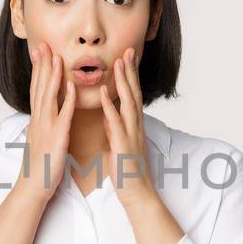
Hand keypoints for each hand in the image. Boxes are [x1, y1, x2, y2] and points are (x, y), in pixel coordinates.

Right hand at [16, 41, 75, 201]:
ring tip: (57, 57)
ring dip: (53, 75)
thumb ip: (42, 125)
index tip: (40, 52)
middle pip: (40, 87)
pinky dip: (67, 99)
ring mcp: (47, 127)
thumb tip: (42, 115)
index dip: (38, 70)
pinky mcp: (57, 137)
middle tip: (43, 45)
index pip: (36, 89)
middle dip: (42, 65)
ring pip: (49, 96)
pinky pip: (63, 115)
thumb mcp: (40, 140)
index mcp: (37, 120)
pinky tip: (71, 85)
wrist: (33, 187)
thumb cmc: (39, 167)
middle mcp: (39, 120)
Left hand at [98, 47, 158, 208]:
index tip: (127, 58)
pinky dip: (110, 104)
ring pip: (128, 101)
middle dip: (130, 70)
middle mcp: (135, 126)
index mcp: (133, 126)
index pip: (133, 95)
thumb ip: (114, 129)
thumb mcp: (119, 145)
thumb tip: (108, 117)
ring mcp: (131, 133)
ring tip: (118, 62)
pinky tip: (104, 90)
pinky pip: (115, 120)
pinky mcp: (123, 144)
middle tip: (128, 49)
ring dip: (123, 81)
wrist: (137, 194)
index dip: (130, 76)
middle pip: (134, 92)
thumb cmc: (127, 172)